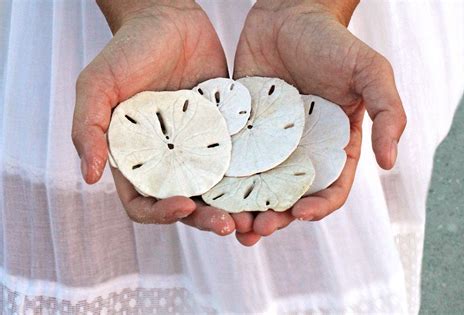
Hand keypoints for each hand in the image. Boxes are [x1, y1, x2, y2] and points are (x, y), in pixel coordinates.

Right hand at [72, 0, 238, 234]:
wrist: (169, 19)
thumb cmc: (128, 51)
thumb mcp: (98, 86)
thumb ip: (88, 128)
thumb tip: (88, 176)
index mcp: (136, 158)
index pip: (145, 203)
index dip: (161, 214)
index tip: (183, 206)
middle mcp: (169, 160)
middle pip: (187, 204)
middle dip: (206, 219)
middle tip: (229, 225)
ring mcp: (199, 148)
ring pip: (217, 189)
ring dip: (233, 207)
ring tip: (254, 216)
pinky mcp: (225, 133)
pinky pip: (240, 159)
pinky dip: (252, 175)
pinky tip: (269, 182)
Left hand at [233, 0, 406, 245]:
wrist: (289, 13)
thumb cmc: (333, 42)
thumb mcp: (370, 73)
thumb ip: (388, 113)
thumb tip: (390, 163)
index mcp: (333, 145)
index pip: (329, 188)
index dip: (317, 208)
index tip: (300, 214)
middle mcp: (300, 150)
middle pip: (289, 195)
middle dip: (276, 216)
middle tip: (258, 228)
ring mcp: (268, 142)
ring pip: (258, 185)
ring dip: (246, 208)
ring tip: (233, 223)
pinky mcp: (242, 129)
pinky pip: (232, 159)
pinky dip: (224, 180)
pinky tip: (211, 192)